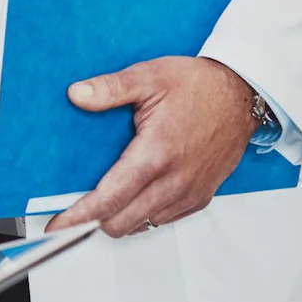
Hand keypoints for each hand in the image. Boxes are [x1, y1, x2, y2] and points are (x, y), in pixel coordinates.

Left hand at [50, 57, 256, 236]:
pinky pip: (164, 219)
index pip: (109, 199)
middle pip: (122, 222)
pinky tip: (136, 194)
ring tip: (106, 197)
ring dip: (120, 217)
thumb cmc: (200, 85)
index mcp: (156, 154)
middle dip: (95, 220)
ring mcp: (189, 192)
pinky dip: (144, 214)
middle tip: (77, 207)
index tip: (59, 224)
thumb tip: (77, 95)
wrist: (242, 94)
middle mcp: (174, 181)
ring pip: (143, 224)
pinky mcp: (201, 197)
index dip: (79, 216)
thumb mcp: (150, 77)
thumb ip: (110, 88)